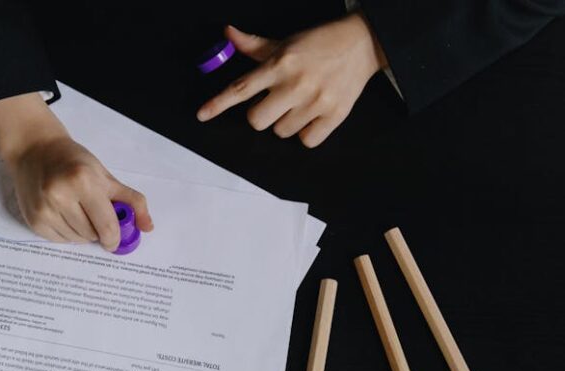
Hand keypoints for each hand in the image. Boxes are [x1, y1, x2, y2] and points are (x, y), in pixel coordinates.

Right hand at [0, 93, 151, 250]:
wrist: (35, 151)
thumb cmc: (74, 162)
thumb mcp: (106, 176)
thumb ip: (131, 201)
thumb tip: (147, 227)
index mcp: (83, 181)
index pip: (107, 226)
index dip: (114, 239)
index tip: (114, 240)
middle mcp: (60, 196)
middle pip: (91, 236)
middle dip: (98, 231)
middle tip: (93, 214)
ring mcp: (45, 210)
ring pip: (76, 240)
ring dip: (82, 233)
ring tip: (76, 212)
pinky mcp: (34, 220)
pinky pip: (59, 241)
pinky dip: (66, 233)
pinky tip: (63, 215)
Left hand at [197, 13, 388, 147]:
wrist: (363, 43)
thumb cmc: (319, 44)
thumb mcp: (285, 43)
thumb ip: (255, 46)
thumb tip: (228, 34)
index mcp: (280, 64)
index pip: (241, 88)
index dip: (218, 103)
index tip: (202, 115)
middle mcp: (296, 84)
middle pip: (257, 120)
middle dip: (261, 114)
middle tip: (276, 101)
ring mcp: (316, 101)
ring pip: (280, 132)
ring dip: (285, 123)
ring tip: (300, 103)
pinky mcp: (335, 115)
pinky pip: (306, 141)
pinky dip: (307, 133)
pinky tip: (313, 115)